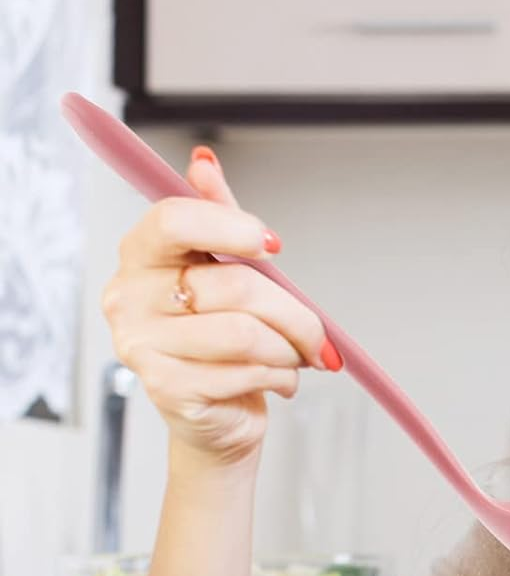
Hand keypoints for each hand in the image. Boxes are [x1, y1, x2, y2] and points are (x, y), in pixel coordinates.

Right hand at [101, 148, 334, 465]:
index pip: (173, 220)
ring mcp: (141, 345)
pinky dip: (280, 378)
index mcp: (140, 255)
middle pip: (233, 286)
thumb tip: (203, 162)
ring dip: (289, 350)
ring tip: (294, 357)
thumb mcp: (224, 270)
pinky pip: (246, 373)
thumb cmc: (222, 337)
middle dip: (293, 313)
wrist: (218, 413)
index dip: (231, 227)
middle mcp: (129, 297)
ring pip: (246, 334)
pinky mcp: (166, 388)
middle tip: (315, 333)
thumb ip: (217, 217)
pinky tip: (277, 380)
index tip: (273, 246)